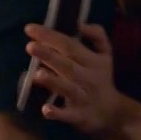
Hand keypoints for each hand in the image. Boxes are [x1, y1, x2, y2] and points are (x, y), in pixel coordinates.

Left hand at [23, 23, 129, 139]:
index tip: (29, 29)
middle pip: (67, 65)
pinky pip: (67, 115)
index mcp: (94, 61)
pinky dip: (57, 113)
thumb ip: (97, 35)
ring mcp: (83, 98)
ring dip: (52, 81)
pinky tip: (45, 109)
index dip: (51, 37)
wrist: (111, 112)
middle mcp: (88, 78)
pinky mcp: (78, 116)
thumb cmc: (101, 78)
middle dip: (48, 55)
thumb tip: (80, 24)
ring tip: (36, 73)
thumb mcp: (105, 55)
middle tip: (30, 46)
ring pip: (67, 88)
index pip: (70, 46)